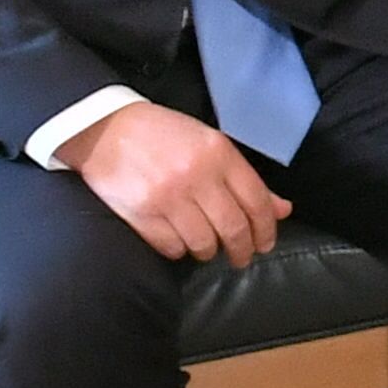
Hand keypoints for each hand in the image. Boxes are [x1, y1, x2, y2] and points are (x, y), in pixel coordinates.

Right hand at [63, 99, 289, 263]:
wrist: (106, 129)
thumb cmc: (164, 136)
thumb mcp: (210, 145)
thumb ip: (246, 179)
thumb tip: (281, 209)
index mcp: (218, 153)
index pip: (256, 201)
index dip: (266, 228)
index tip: (265, 243)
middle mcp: (196, 176)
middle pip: (234, 227)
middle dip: (243, 249)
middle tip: (242, 258)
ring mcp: (168, 197)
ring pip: (204, 243)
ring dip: (209, 251)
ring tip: (207, 247)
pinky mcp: (141, 215)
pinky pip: (172, 248)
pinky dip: (180, 250)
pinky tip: (179, 241)